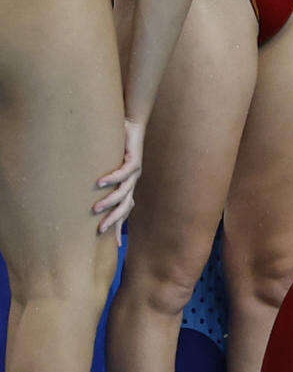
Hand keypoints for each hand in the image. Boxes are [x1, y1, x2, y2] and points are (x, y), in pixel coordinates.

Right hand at [94, 118, 142, 239]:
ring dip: (109, 201)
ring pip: (123, 192)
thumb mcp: (104, 167)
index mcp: (126, 187)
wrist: (130, 125)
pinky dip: (111, 178)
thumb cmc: (114, 146)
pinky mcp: (134, 160)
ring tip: (96, 208)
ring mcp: (135, 172)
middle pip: (125, 207)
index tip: (116, 245)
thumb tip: (77, 193)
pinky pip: (123, 172)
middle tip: (100, 230)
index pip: (123, 211)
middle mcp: (132, 183)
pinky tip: (100, 183)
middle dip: (114, 220)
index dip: (120, 227)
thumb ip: (95, 181)